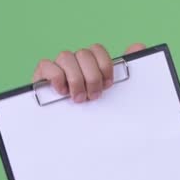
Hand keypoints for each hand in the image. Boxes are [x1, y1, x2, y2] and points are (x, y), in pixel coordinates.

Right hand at [31, 42, 145, 102]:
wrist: (69, 133)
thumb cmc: (93, 112)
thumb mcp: (112, 93)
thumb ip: (126, 70)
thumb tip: (138, 46)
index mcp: (90, 63)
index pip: (97, 49)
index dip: (105, 66)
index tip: (108, 85)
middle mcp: (73, 62)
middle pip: (84, 53)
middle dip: (92, 77)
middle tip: (94, 96)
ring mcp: (57, 68)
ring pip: (66, 56)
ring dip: (76, 79)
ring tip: (78, 98)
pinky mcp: (41, 76)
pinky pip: (47, 65)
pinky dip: (57, 78)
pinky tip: (62, 91)